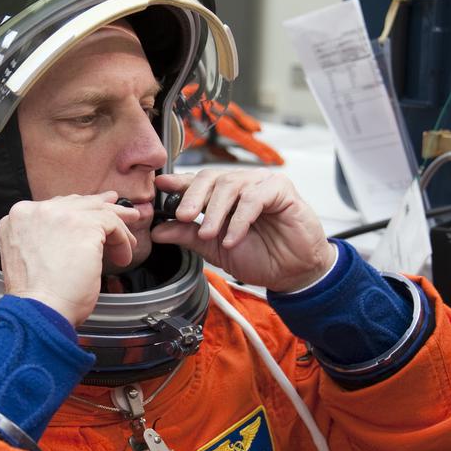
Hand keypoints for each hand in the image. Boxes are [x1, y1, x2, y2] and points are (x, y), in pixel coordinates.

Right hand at [0, 192, 138, 325]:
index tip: (91, 215)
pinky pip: (111, 224)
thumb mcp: (31, 258)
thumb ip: (45, 240)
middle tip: (118, 212)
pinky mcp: (84, 226)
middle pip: (76, 203)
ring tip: (130, 231)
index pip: (54, 207)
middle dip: (99, 207)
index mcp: (18, 219)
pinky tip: (123, 255)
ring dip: (117, 224)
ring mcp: (59, 215)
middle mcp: (35, 211)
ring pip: (96, 210)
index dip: (76, 211)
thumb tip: (74, 237)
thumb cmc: (36, 297)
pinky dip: (122, 239)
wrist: (39, 309)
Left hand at [150, 170, 335, 291]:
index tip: (160, 186)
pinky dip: (239, 219)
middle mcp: (241, 184)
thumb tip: (158, 230)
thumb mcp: (214, 249)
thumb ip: (188, 236)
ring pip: (230, 185)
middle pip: (210, 177)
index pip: (198, 182)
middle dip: (193, 196)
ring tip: (209, 235)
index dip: (178, 182)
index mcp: (224, 195)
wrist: (292, 272)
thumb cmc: (260, 257)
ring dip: (215, 212)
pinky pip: (254, 197)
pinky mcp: (281, 189)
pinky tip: (232, 238)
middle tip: (182, 216)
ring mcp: (261, 183)